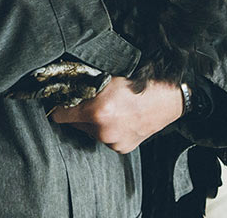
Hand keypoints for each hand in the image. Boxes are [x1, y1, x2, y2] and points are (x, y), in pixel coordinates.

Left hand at [49, 77, 183, 153]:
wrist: (169, 98)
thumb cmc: (141, 84)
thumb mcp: (109, 78)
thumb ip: (86, 84)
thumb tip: (65, 83)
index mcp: (97, 111)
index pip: (60, 115)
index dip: (58, 106)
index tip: (58, 102)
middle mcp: (103, 130)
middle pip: (75, 124)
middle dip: (80, 113)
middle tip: (91, 101)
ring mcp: (113, 141)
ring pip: (91, 131)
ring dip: (95, 122)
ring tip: (111, 109)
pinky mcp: (122, 148)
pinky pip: (106, 138)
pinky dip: (109, 130)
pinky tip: (120, 118)